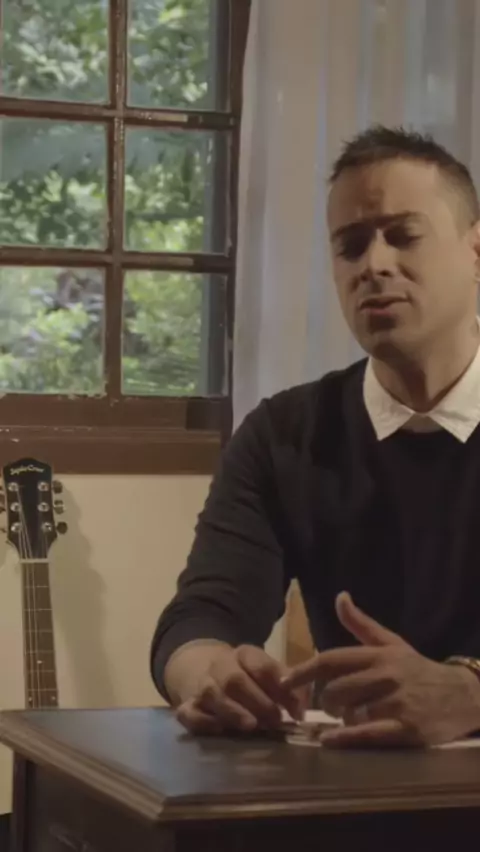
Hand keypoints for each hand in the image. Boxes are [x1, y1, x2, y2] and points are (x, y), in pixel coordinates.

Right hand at [176, 644, 305, 734]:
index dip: (282, 690)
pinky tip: (219, 729)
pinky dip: (203, 721)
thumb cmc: (248, 678)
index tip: (298, 712)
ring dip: (233, 711)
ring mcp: (202, 686)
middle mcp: (220, 666)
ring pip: (213, 694)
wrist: (204, 669)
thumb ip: (289, 688)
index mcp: (244, 655)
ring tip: (251, 726)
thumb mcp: (268, 673)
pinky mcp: (187, 706)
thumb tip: (302, 709)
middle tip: (275, 721)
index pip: (262, 667)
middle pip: (235, 679)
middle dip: (257, 701)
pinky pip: (189, 712)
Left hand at [283, 592, 479, 747]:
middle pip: (335, 689)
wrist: (463, 695)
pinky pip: (368, 734)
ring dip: (341, 720)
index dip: (303, 671)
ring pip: (350, 712)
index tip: (283, 680)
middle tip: (329, 707)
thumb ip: (361, 624)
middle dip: (325, 701)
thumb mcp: (392, 643)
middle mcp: (386, 675)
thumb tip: (340, 597)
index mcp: (378, 655)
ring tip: (349, 719)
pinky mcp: (407, 729)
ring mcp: (397, 702)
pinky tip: (329, 741)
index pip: (332, 659)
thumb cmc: (419, 670)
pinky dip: (345, 738)